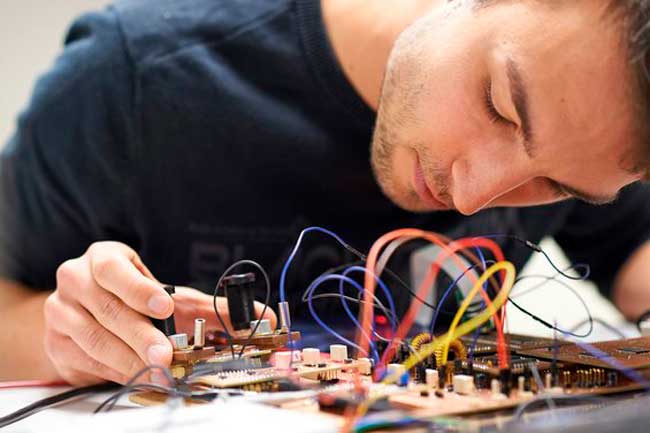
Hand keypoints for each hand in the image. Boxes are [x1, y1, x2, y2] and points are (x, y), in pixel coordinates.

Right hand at [43, 241, 275, 384]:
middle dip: (141, 335)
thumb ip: (214, 307)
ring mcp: (60, 313)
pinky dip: (115, 370)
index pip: (114, 270)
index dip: (138, 287)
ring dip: (129, 358)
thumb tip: (266, 319)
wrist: (86, 310)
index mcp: (102, 259)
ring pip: (95, 339)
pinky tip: (137, 375)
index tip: (165, 305)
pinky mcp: (56, 345)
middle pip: (108, 310)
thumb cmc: (136, 297)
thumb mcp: (172, 295)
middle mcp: (74, 280)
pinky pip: (87, 361)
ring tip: (157, 372)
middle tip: (165, 355)